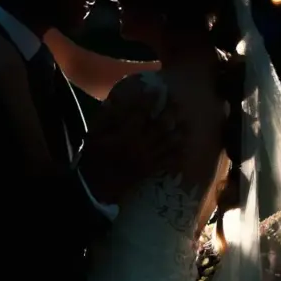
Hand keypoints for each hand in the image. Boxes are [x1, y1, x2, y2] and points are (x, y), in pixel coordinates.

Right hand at [79, 88, 183, 203]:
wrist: (96, 188)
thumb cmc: (92, 160)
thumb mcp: (94, 136)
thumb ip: (106, 119)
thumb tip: (115, 102)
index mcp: (126, 134)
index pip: (141, 113)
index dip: (149, 101)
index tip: (156, 91)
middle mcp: (141, 145)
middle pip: (160, 125)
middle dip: (170, 112)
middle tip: (178, 102)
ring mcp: (148, 159)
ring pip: (168, 143)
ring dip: (179, 132)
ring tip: (187, 123)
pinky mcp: (150, 171)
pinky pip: (167, 162)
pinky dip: (177, 155)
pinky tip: (184, 149)